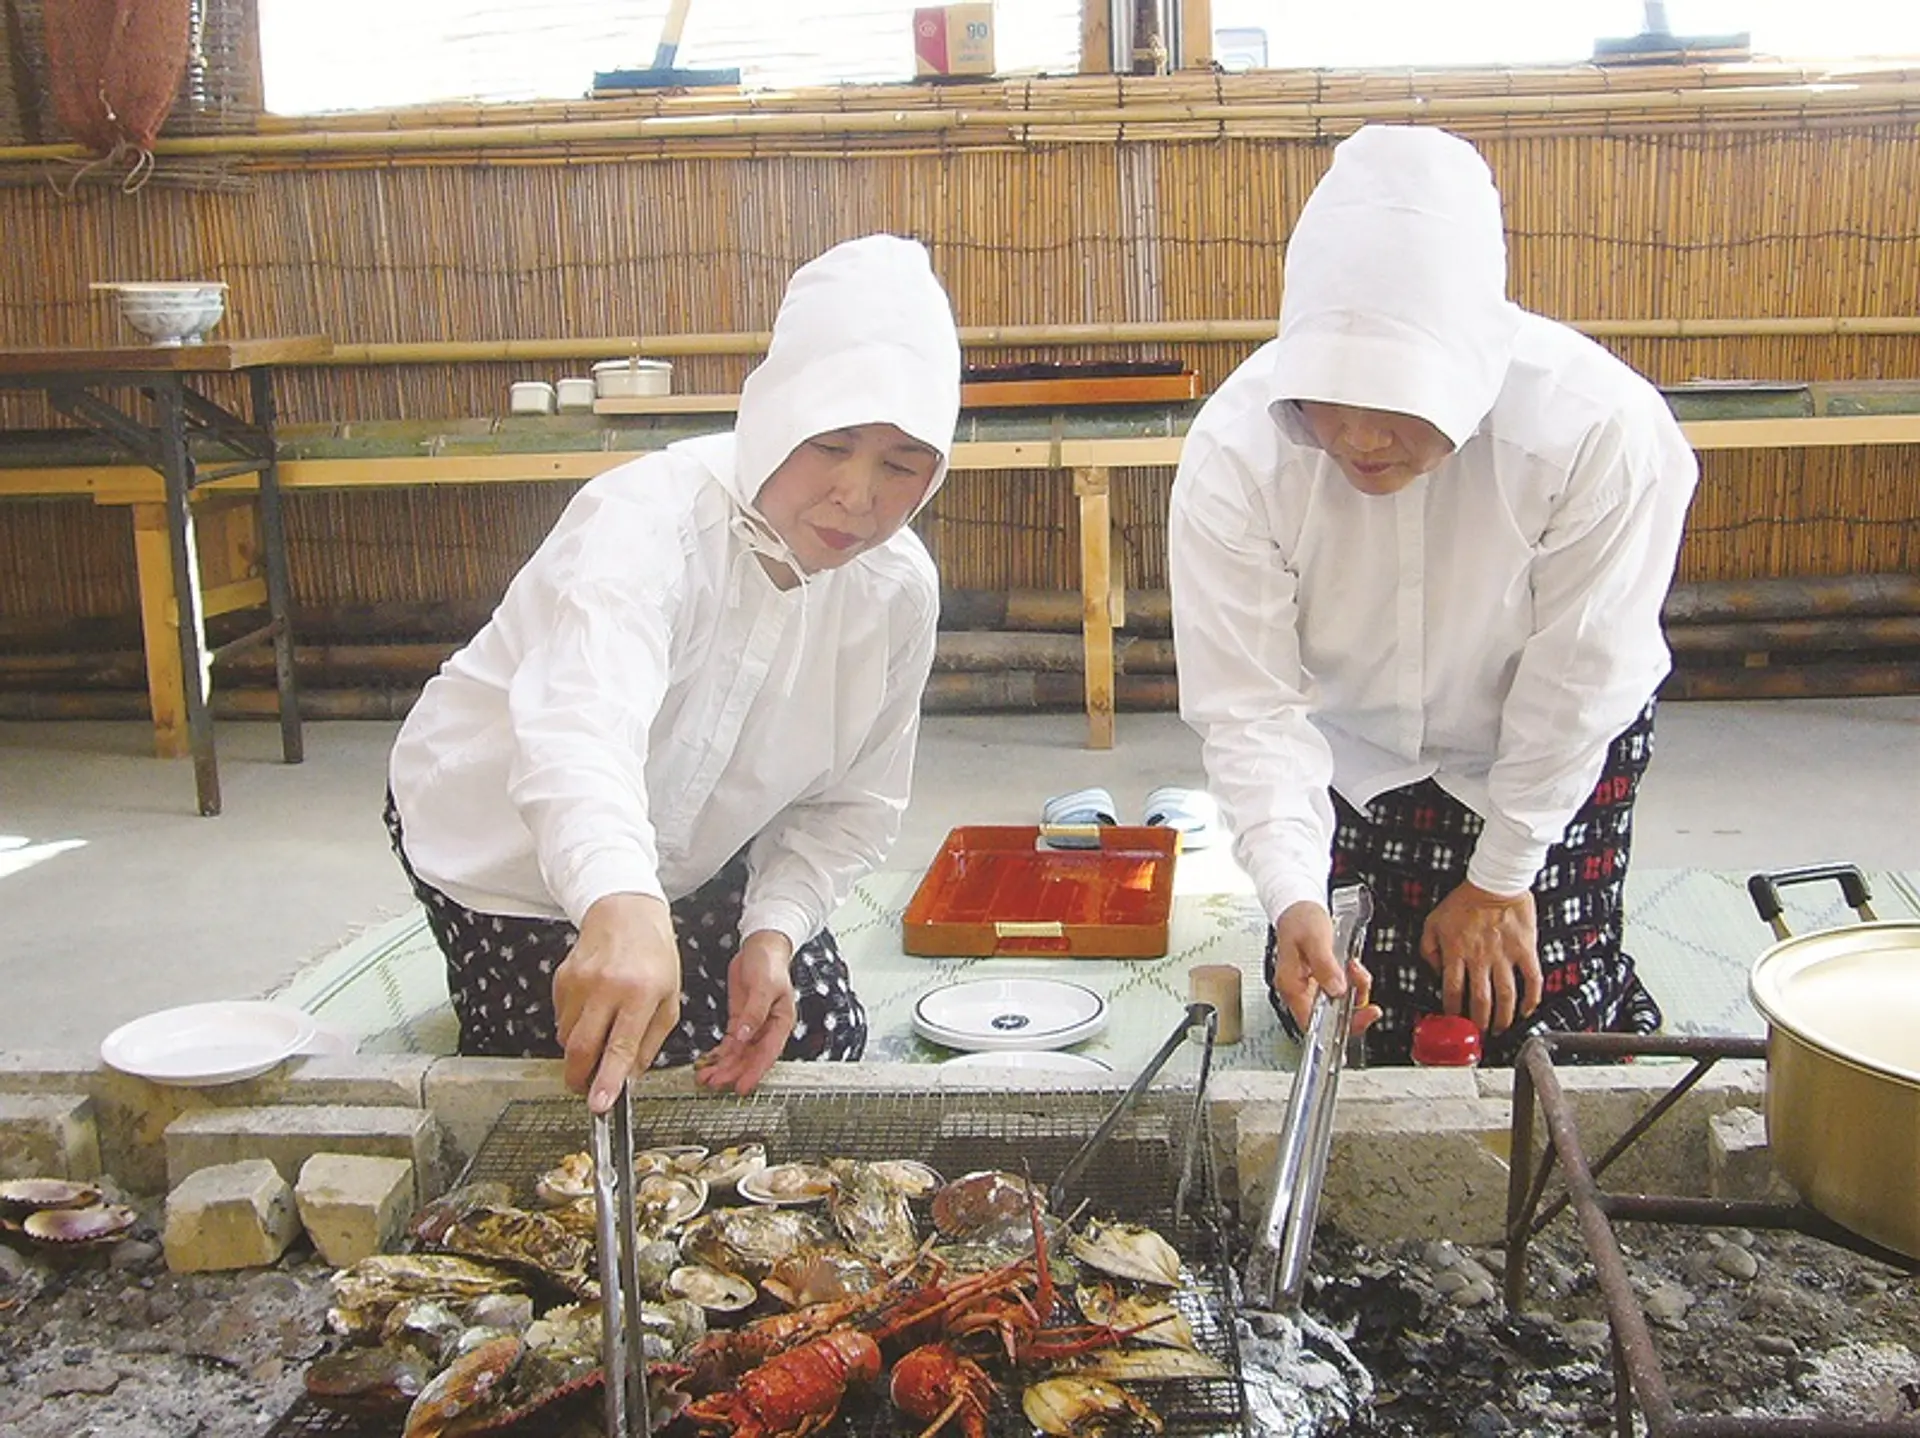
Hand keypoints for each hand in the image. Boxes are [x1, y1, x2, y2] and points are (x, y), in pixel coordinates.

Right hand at [552, 893, 681, 1113]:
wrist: (625, 913)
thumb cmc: (654, 956)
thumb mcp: (669, 999)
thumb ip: (650, 1042)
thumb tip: (629, 1078)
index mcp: (640, 993)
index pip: (620, 1047)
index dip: (607, 1080)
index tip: (599, 1105)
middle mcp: (606, 987)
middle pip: (581, 1048)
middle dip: (580, 1078)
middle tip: (587, 1089)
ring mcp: (580, 982)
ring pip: (567, 1038)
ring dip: (580, 1050)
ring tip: (601, 1033)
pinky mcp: (561, 979)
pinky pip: (560, 1019)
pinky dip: (573, 1027)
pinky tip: (592, 1011)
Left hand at [694, 930, 796, 1094]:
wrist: (761, 946)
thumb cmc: (770, 962)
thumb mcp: (764, 986)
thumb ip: (754, 1012)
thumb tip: (744, 1036)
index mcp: (781, 1021)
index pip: (767, 1053)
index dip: (754, 1072)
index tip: (742, 1087)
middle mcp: (768, 1027)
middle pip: (750, 1057)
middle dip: (733, 1072)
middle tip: (715, 1083)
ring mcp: (753, 1025)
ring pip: (739, 1053)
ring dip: (723, 1066)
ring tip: (706, 1077)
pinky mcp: (740, 1020)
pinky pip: (730, 1043)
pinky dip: (719, 1054)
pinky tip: (708, 1062)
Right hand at [1271, 900, 1378, 1036]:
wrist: (1298, 904)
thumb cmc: (1299, 918)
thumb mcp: (1314, 939)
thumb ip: (1325, 966)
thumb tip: (1337, 990)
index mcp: (1292, 986)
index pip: (1312, 1022)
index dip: (1336, 1028)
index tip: (1360, 1019)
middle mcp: (1301, 990)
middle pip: (1329, 1018)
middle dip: (1353, 1008)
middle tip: (1371, 1006)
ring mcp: (1313, 986)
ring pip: (1340, 1004)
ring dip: (1356, 991)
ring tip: (1357, 971)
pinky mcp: (1323, 979)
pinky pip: (1343, 991)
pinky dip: (1355, 982)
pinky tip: (1354, 968)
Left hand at [1418, 880, 1541, 1034]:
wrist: (1495, 882)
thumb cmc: (1464, 900)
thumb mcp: (1433, 922)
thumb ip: (1428, 949)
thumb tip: (1434, 971)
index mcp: (1456, 952)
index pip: (1453, 991)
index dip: (1453, 1011)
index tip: (1454, 1020)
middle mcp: (1480, 958)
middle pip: (1480, 1000)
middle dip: (1479, 1022)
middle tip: (1479, 1032)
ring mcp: (1505, 955)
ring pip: (1505, 996)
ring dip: (1503, 1017)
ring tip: (1500, 1028)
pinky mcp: (1525, 950)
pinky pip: (1532, 980)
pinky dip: (1531, 999)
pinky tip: (1526, 1010)